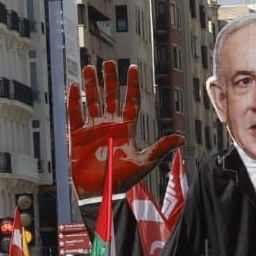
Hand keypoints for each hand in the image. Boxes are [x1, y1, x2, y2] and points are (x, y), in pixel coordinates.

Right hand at [66, 62, 184, 198]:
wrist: (102, 193)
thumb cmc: (123, 180)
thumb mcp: (145, 162)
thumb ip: (161, 148)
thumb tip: (182, 138)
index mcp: (125, 129)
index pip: (130, 101)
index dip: (131, 85)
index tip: (132, 67)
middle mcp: (109, 125)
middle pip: (109, 97)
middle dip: (109, 80)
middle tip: (109, 63)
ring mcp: (93, 129)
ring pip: (91, 101)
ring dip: (90, 85)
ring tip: (89, 67)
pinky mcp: (77, 136)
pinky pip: (75, 114)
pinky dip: (74, 101)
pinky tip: (73, 86)